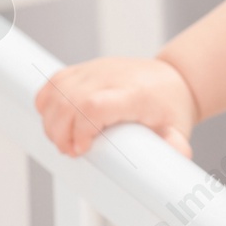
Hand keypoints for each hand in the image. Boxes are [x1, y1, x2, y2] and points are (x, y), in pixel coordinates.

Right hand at [33, 56, 198, 158]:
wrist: (173, 79)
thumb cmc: (171, 105)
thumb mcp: (178, 128)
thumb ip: (176, 146)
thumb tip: (177, 157)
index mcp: (134, 92)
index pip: (95, 104)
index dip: (80, 129)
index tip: (82, 149)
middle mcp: (112, 76)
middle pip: (69, 101)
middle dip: (60, 132)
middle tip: (71, 151)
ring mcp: (97, 69)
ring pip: (57, 90)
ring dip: (51, 120)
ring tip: (64, 139)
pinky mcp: (87, 68)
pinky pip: (55, 81)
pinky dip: (47, 102)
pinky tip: (56, 120)